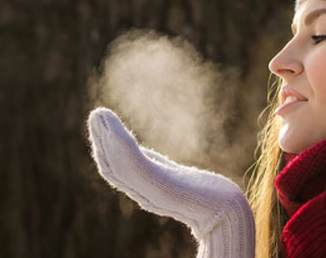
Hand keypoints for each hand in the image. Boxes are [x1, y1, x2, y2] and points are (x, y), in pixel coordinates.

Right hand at [87, 108, 254, 256]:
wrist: (228, 211)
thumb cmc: (210, 197)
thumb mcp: (177, 178)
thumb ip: (159, 168)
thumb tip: (145, 155)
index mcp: (148, 190)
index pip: (118, 170)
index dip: (106, 148)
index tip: (101, 124)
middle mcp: (146, 194)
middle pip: (114, 167)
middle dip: (102, 140)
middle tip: (96, 115)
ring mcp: (153, 193)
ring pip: (119, 165)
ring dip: (107, 138)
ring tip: (99, 115)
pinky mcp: (164, 188)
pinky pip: (136, 165)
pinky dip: (120, 145)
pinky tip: (114, 129)